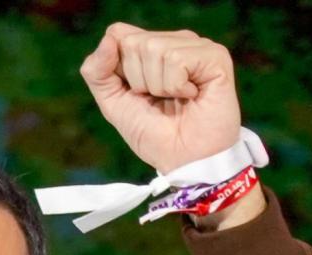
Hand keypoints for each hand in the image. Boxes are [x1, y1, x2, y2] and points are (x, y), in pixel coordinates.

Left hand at [81, 25, 241, 173]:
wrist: (186, 163)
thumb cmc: (156, 136)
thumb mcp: (114, 103)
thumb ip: (96, 71)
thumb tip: (108, 39)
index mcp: (153, 47)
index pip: (119, 34)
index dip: (120, 69)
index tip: (139, 95)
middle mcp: (175, 41)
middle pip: (133, 42)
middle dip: (140, 81)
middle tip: (163, 102)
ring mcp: (197, 47)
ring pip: (154, 48)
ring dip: (160, 87)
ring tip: (179, 101)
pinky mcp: (215, 57)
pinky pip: (176, 58)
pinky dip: (177, 86)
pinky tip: (193, 97)